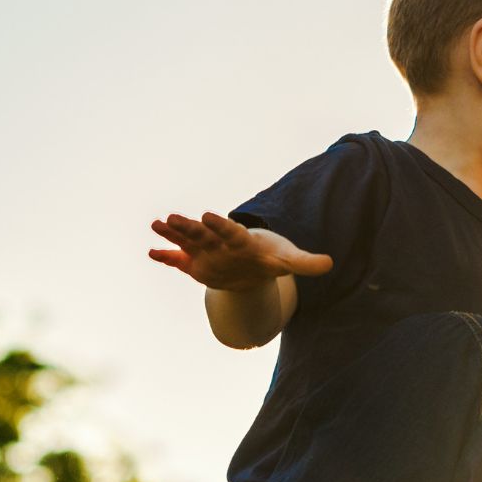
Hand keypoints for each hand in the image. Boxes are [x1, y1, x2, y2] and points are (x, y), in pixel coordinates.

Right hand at [148, 212, 331, 290]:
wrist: (255, 267)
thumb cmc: (271, 258)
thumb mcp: (288, 261)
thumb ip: (305, 262)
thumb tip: (330, 264)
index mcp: (240, 240)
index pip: (230, 231)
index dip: (220, 225)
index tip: (209, 215)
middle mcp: (219, 243)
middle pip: (203, 234)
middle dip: (189, 226)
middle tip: (172, 216)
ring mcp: (205, 252)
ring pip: (186, 242)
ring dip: (172, 234)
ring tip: (156, 224)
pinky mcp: (195, 264)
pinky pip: (178, 260)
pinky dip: (166, 257)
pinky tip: (151, 252)